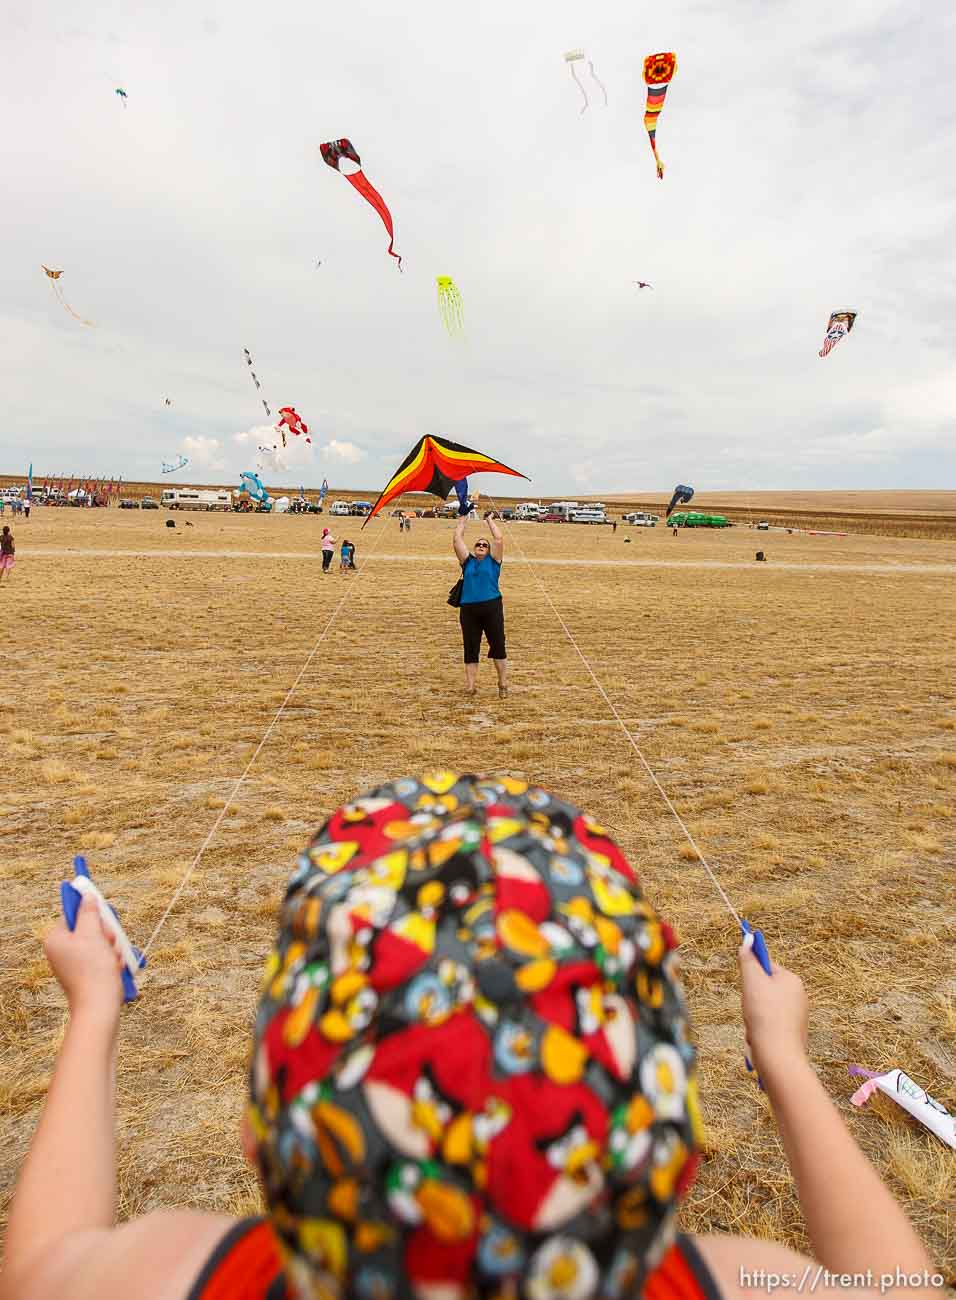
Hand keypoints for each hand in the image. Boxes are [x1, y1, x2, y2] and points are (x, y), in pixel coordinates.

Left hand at [43, 896, 123, 1024]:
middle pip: (90, 927)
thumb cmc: (93, 971)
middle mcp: (62, 951)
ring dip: (113, 948)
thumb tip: (87, 895)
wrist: (99, 1007)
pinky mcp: (87, 972)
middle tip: (110, 943)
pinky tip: (115, 968)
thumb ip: (89, 913)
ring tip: (114, 960)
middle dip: (106, 934)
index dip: (91, 912)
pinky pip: (104, 956)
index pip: (73, 914)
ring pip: (101, 942)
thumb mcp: (92, 934)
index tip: (105, 914)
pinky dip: (113, 960)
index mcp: (56, 939)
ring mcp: (74, 963)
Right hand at [738, 941, 807, 1078]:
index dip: (751, 973)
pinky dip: (760, 1029)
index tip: (746, 983)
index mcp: (792, 980)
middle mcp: (798, 996)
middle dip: (751, 998)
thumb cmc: (765, 1015)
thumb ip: (748, 959)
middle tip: (749, 1007)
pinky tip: (759, 1036)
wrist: (778, 1055)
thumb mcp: (752, 981)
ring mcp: (797, 1016)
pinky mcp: (793, 1032)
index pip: (767, 966)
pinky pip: (769, 1024)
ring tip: (754, 1024)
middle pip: (764, 988)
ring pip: (764, 1008)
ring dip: (753, 1015)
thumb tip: (747, 940)